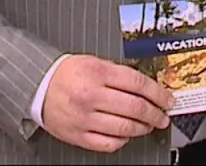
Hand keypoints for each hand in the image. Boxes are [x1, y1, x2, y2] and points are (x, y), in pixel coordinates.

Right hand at [41, 55, 173, 152]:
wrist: (38, 85)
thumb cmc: (67, 73)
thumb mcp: (94, 62)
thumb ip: (120, 74)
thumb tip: (148, 87)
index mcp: (98, 73)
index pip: (139, 84)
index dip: (159, 94)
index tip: (167, 100)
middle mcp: (92, 96)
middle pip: (135, 107)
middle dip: (156, 114)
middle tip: (163, 116)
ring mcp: (85, 117)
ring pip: (125, 127)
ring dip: (143, 128)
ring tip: (148, 125)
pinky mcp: (78, 135)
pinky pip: (108, 143)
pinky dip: (123, 140)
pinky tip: (127, 134)